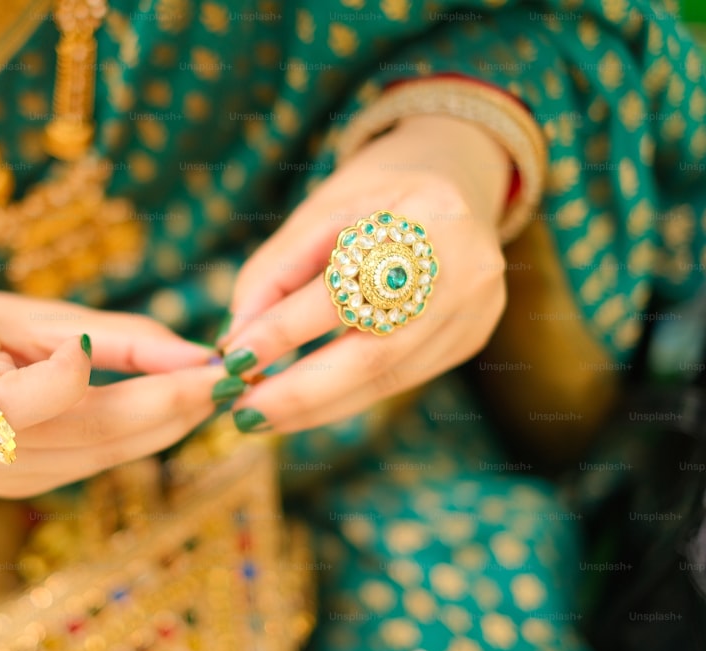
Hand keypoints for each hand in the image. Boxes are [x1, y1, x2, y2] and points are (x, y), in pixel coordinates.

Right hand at [0, 289, 222, 496]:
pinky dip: (137, 436)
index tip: (202, 357)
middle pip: (101, 432)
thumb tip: (199, 354)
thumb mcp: (34, 314)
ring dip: (169, 424)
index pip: (66, 392)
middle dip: (179, 405)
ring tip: (215, 389)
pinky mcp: (15, 489)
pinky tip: (170, 410)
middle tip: (236, 377)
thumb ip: (118, 337)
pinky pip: (93, 462)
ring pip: (107, 455)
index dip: (143, 378)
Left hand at [217, 114, 512, 432]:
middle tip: (242, 412)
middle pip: (376, 352)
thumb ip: (275, 271)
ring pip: (388, 378)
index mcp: (428, 216)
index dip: (283, 330)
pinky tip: (303, 406)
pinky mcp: (473, 336)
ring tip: (260, 416)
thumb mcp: (322, 208)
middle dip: (300, 391)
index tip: (232, 359)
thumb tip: (233, 341)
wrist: (460, 174)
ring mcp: (478, 309)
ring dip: (317, 406)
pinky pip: (402, 379)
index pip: (343, 288)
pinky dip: (346, 396)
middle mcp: (466, 268)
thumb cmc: (378, 190)